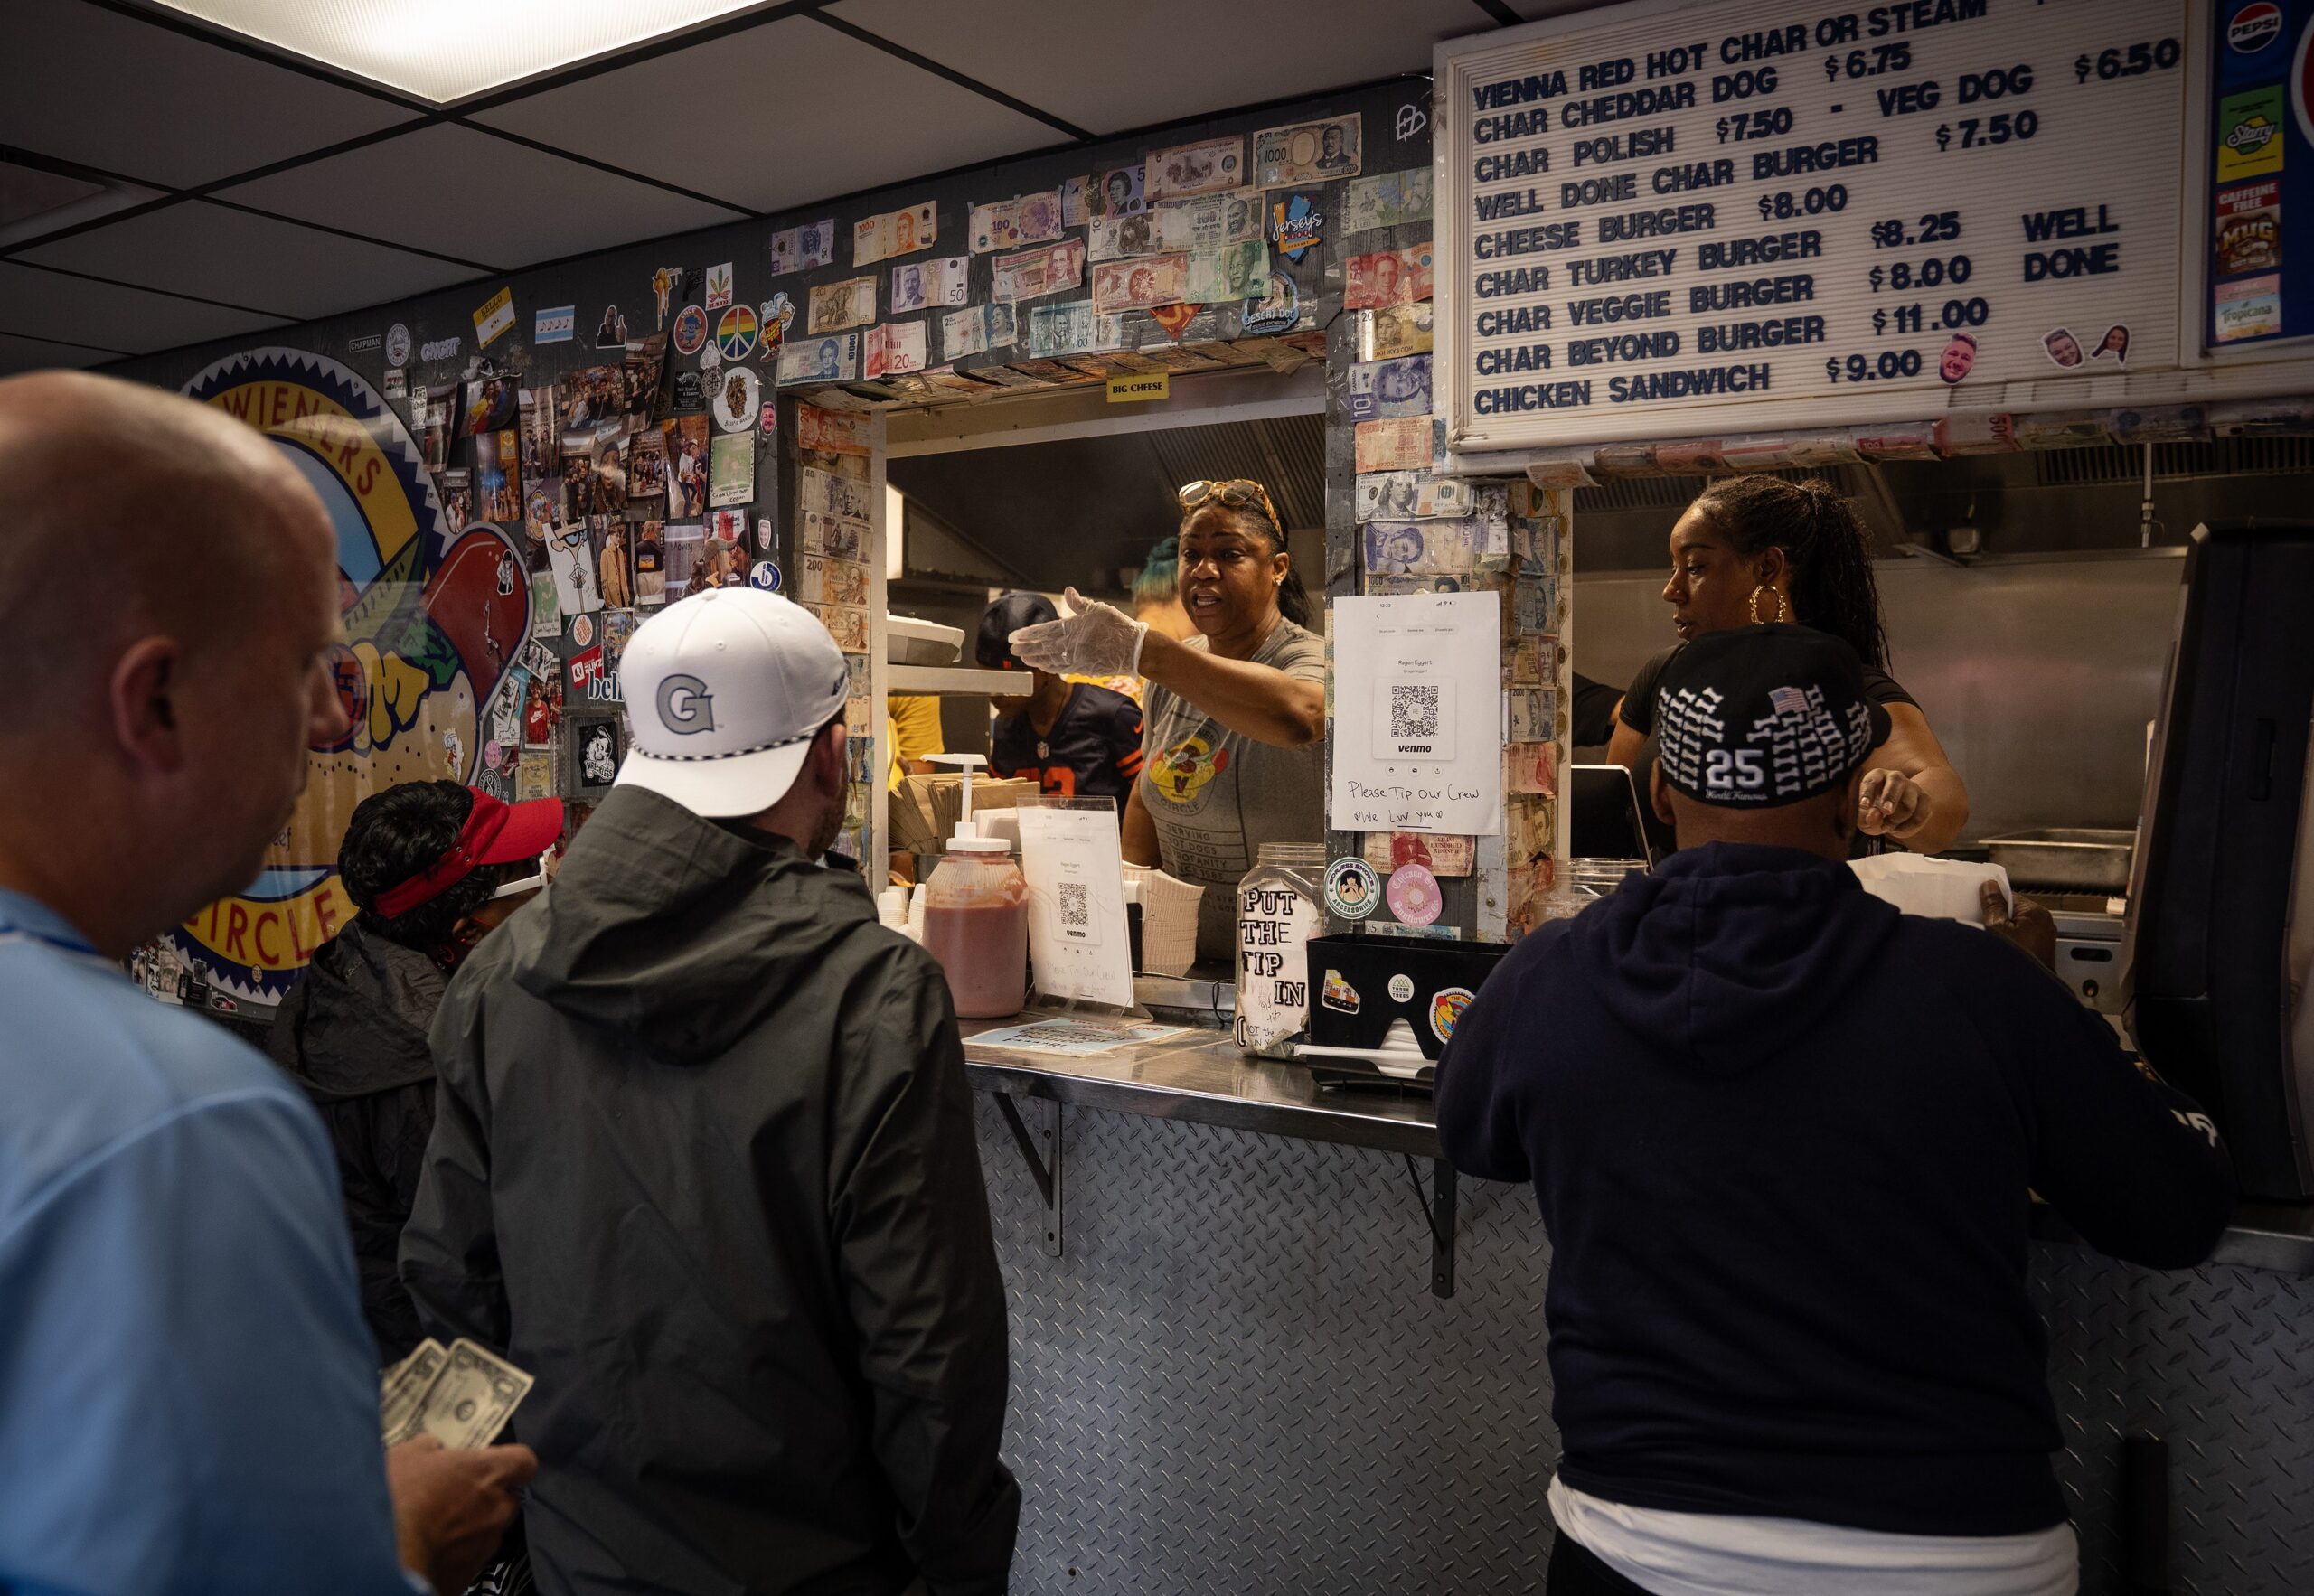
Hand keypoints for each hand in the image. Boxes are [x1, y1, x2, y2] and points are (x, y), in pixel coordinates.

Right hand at [387, 1435, 537, 1595]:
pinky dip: (456, 1553)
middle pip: (507, 1499)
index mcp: (489, 1472)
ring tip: (436, 1528)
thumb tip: (432, 1448)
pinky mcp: (471, 1573)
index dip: (511, 1462)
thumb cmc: (398, 1497)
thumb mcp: (407, 1456)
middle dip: (487, 1498)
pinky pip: (470, 1558)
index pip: (525, 1461)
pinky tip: (431, 1549)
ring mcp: (487, 1544)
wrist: (384, 1554)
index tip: (491, 1464)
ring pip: (489, 1531)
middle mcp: (498, 1508)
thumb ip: (429, 1448)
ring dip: (471, 1527)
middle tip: (454, 1497)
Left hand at [1009, 587, 1147, 677]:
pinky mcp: (1084, 668)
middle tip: (1012, 649)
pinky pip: (1062, 669)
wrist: (1135, 649)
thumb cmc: (1118, 626)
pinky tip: (1043, 666)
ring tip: (1024, 658)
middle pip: (1043, 647)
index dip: (1027, 634)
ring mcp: (1077, 659)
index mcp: (1074, 628)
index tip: (1013, 636)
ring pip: (1050, 660)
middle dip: (1026, 648)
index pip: (1044, 631)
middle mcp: (1072, 645)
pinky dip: (1050, 667)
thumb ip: (1080, 603)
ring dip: (1035, 659)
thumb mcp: (1099, 609)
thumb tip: (1067, 591)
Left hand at [1858, 767, 1931, 841]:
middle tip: (1886, 811)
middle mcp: (1895, 778)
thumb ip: (1866, 817)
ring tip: (1886, 828)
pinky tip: (1898, 830)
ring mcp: (1912, 787)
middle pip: (1896, 783)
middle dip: (1891, 798)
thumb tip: (1874, 817)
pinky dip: (1910, 826)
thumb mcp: (1864, 817)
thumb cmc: (1873, 812)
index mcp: (1876, 776)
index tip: (1864, 805)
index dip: (1867, 792)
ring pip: (1909, 803)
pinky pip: (1922, 814)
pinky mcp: (1924, 799)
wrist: (1891, 815)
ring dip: (1897, 820)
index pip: (1871, 780)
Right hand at [1981, 880, 2056, 970]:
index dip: (1993, 901)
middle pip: (2014, 913)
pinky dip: (2008, 945)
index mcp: (2037, 914)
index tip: (1980, 904)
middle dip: (1997, 918)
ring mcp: (2042, 943)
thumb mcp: (1995, 927)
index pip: (2011, 897)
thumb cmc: (2014, 961)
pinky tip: (1997, 952)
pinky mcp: (2037, 956)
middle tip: (1982, 925)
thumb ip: (1992, 904)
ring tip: (1990, 941)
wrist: (2024, 994)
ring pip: (2016, 929)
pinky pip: (2020, 943)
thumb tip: (1990, 888)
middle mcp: (2045, 926)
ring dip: (2002, 933)